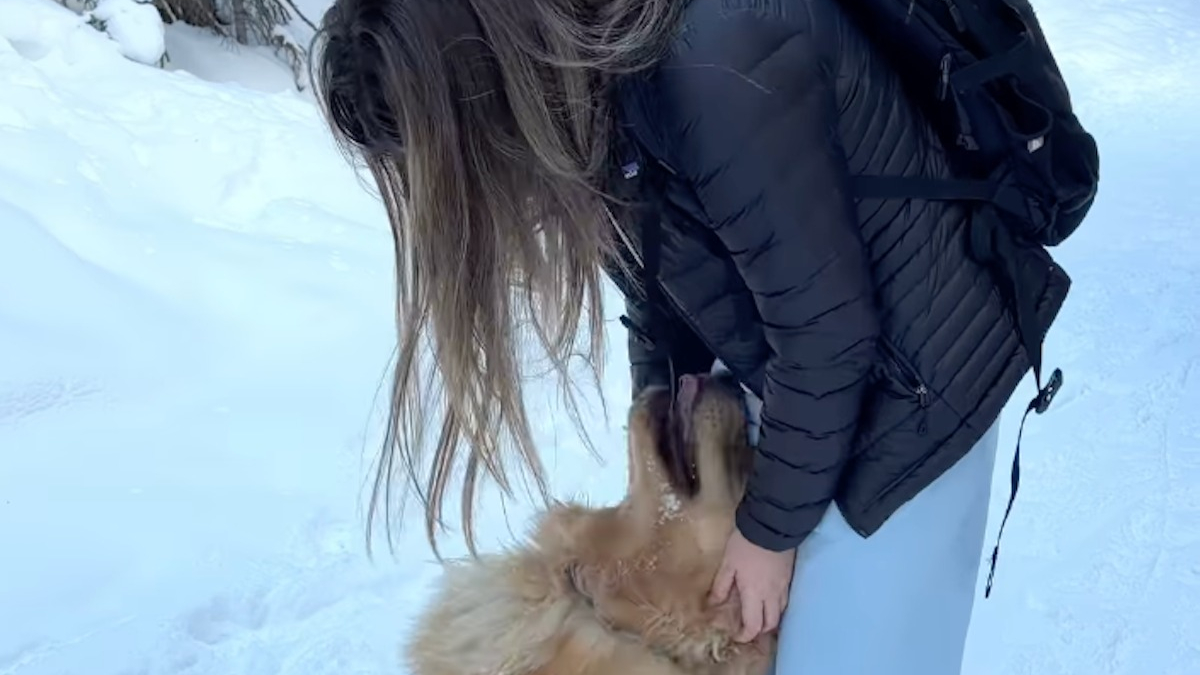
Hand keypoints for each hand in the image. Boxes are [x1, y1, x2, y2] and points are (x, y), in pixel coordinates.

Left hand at [709, 527, 796, 642]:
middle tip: (748, 627)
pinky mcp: (789, 577)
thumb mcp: (728, 563)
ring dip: (770, 619)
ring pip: (780, 612)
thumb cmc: (745, 545)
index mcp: (754, 594)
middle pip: (770, 623)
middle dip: (760, 630)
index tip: (737, 636)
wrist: (771, 526)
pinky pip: (785, 599)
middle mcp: (772, 595)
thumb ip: (721, 585)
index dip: (746, 635)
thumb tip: (714, 603)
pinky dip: (777, 606)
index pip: (753, 625)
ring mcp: (783, 586)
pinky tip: (770, 599)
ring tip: (759, 615)